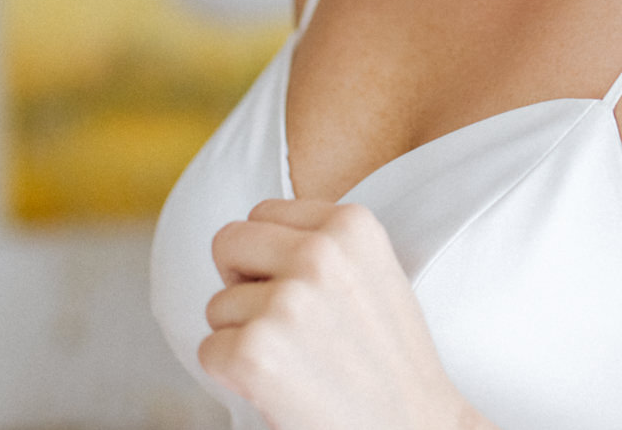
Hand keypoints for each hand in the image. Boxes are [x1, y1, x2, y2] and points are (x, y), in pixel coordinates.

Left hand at [201, 199, 483, 429]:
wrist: (414, 426)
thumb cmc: (389, 360)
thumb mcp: (374, 271)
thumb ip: (323, 241)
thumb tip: (250, 234)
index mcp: (353, 224)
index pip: (262, 213)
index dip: (271, 257)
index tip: (303, 291)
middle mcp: (320, 253)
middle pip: (228, 242)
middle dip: (242, 281)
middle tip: (283, 323)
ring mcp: (286, 302)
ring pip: (217, 304)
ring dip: (244, 335)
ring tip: (296, 361)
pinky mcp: (254, 352)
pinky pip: (208, 351)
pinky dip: (232, 375)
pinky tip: (279, 385)